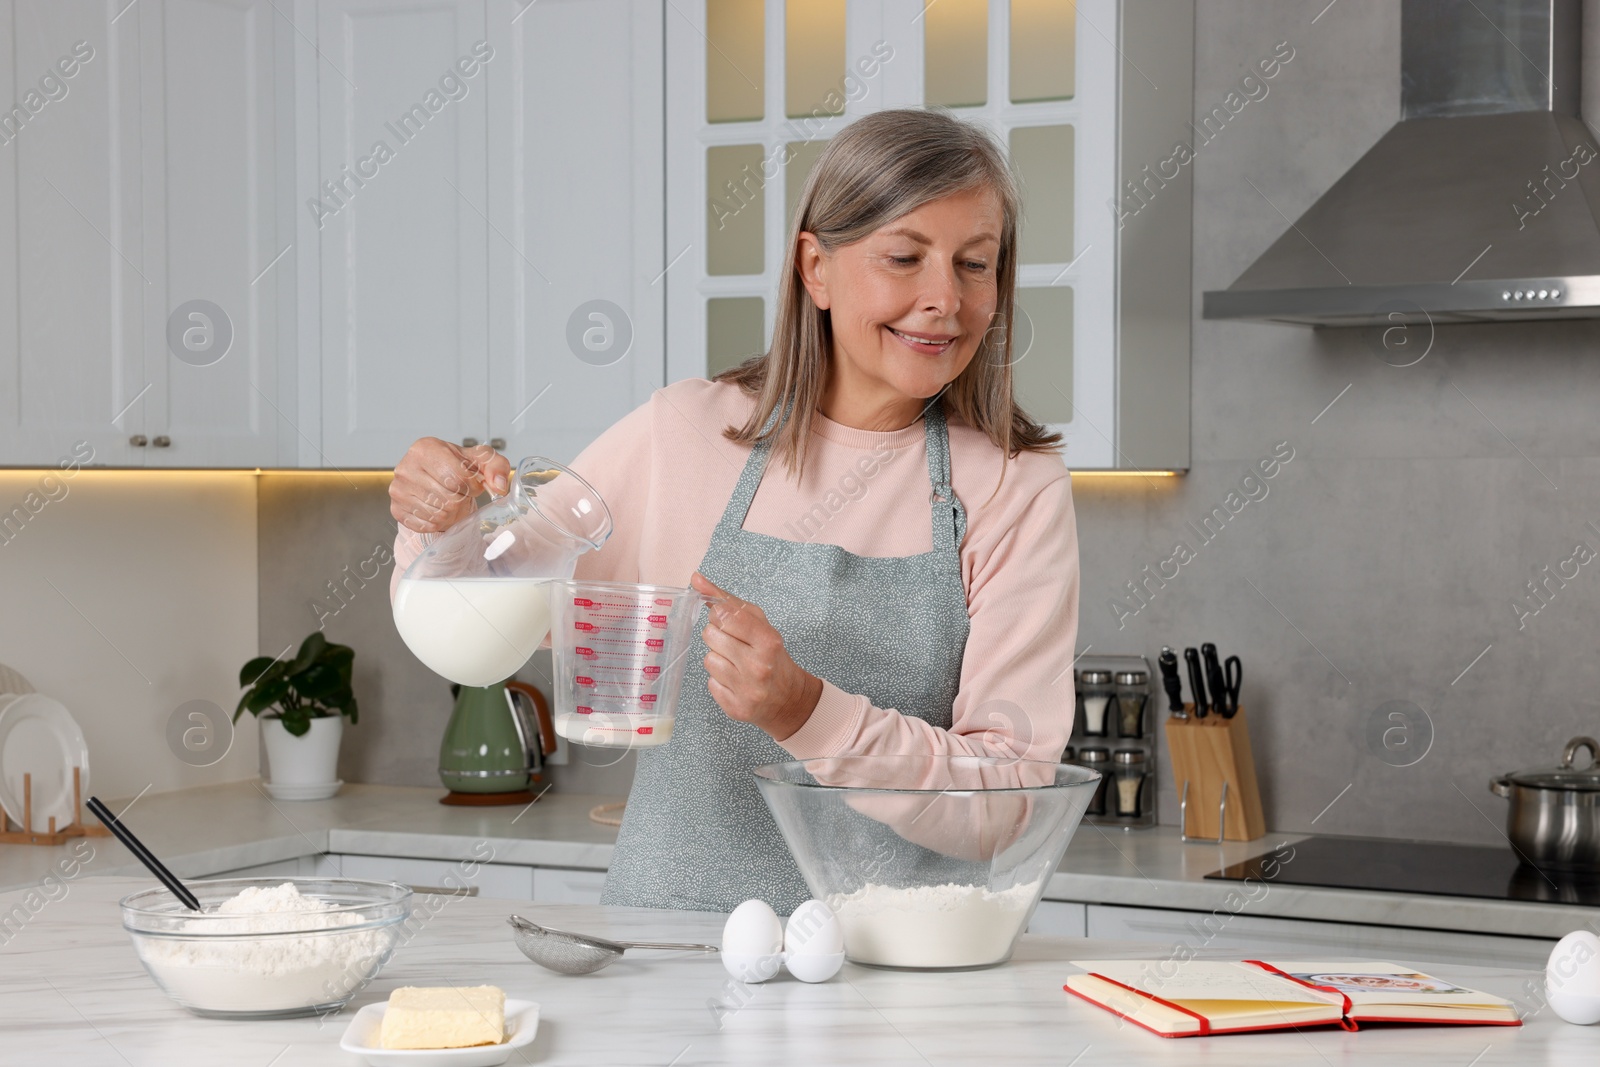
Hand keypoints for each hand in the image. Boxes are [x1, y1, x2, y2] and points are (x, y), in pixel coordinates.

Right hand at [389, 438, 511, 533]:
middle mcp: (406, 467)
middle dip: (462, 500)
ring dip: (452, 512)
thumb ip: (496, 466)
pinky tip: (438, 508)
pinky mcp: (397, 509)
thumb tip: (499, 485)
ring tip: (449, 500)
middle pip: (449, 498)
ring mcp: (398, 489)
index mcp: (425, 448)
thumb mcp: (479, 460)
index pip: (459, 477)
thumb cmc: (455, 466)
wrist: (432, 478)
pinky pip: (428, 524)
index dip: (472, 485)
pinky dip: (439, 521)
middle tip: (460, 493)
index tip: (471, 483)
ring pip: (439, 514)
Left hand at [692, 572, 821, 741]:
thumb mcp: (759, 623)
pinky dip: (719, 681)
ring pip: (708, 660)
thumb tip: (696, 579)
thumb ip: (727, 600)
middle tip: (734, 644)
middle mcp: (758, 666)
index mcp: (768, 641)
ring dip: (718, 659)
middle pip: (711, 636)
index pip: (724, 615)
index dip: (720, 615)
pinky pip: (710, 683)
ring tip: (736, 664)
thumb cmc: (771, 655)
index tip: (727, 620)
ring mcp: (746, 690)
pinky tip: (735, 681)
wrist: (788, 698)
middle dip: (718, 636)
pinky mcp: (735, 708)